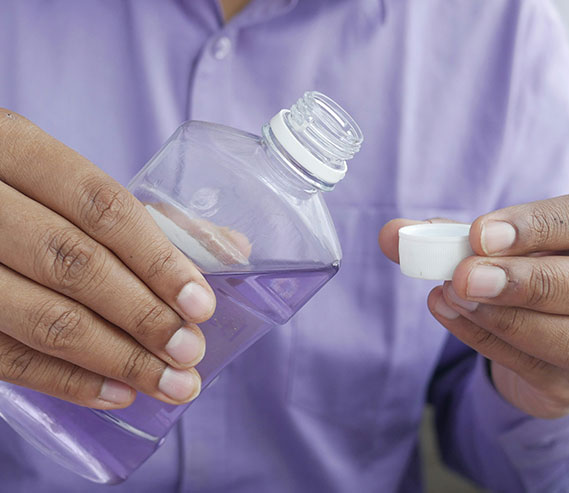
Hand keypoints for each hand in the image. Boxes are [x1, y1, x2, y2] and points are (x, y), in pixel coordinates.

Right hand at [0, 110, 216, 408]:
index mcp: (14, 147)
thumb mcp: (68, 181)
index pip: (101, 207)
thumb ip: (149, 215)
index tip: (201, 305)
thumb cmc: (21, 191)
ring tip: (168, 382)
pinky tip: (117, 393)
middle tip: (189, 352)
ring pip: (39, 318)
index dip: (157, 260)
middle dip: (142, 316)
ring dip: (114, 358)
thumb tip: (234, 249)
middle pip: (73, 264)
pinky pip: (3, 356)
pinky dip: (65, 381)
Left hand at [380, 193, 568, 418]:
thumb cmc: (535, 264)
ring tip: (452, 296)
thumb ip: (451, 235)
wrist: (548, 323)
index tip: (480, 235)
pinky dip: (489, 342)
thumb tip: (392, 235)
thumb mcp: (502, 241)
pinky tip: (451, 316)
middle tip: (465, 276)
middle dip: (528, 282)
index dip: (538, 227)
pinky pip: (543, 370)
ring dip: (509, 320)